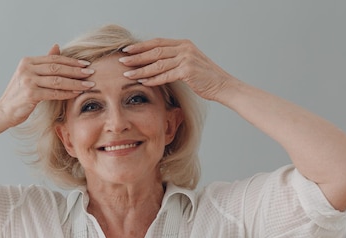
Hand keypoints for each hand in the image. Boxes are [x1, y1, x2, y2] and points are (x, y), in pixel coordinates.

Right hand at [0, 44, 94, 126]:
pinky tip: (77, 93)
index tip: (85, 63)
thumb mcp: (30, 75)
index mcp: (27, 61)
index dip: (71, 60)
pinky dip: (67, 93)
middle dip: (76, 70)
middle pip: (57, 67)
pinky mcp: (30, 94)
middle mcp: (27, 68)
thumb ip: (44, 63)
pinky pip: (54, 92)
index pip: (54, 59)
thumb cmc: (19, 95)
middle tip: (91, 72)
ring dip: (75, 82)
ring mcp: (28, 81)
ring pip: (58, 80)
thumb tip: (57, 46)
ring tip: (88, 84)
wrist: (4, 111)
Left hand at [119, 38, 234, 101]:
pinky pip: (165, 75)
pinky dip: (153, 79)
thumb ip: (174, 60)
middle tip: (121, 60)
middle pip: (155, 51)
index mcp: (183, 44)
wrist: (223, 86)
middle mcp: (184, 49)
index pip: (157, 42)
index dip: (141, 46)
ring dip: (141, 69)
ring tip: (127, 74)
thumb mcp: (189, 64)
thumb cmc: (205, 78)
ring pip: (157, 64)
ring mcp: (186, 59)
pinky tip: (142, 82)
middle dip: (136, 56)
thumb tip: (154, 63)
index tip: (127, 50)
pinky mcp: (188, 71)